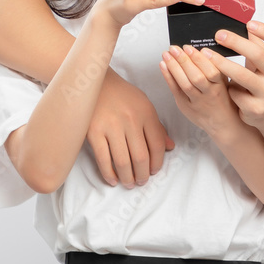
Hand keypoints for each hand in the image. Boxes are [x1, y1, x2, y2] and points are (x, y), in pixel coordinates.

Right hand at [87, 72, 174, 187]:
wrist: (93, 80)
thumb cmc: (121, 94)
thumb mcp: (144, 104)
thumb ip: (157, 126)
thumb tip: (170, 147)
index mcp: (146, 113)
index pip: (157, 145)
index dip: (158, 163)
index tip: (154, 171)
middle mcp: (131, 120)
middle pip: (141, 157)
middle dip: (143, 174)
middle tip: (141, 181)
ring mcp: (111, 127)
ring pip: (123, 162)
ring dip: (128, 178)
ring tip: (129, 183)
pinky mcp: (93, 132)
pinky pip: (103, 159)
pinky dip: (109, 174)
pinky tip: (113, 180)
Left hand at [160, 45, 238, 136]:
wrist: (224, 125)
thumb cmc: (225, 100)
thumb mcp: (227, 82)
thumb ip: (218, 68)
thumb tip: (203, 50)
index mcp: (221, 86)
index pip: (212, 71)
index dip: (200, 59)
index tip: (191, 48)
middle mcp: (209, 95)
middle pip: (196, 77)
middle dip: (184, 61)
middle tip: (175, 48)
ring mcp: (197, 102)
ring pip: (185, 85)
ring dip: (174, 68)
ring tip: (167, 54)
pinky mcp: (186, 107)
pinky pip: (176, 91)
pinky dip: (169, 77)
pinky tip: (164, 66)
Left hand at [201, 21, 263, 129]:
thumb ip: (259, 46)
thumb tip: (245, 25)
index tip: (249, 23)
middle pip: (258, 55)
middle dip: (236, 43)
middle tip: (219, 35)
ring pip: (242, 76)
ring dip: (222, 63)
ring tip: (206, 54)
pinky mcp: (256, 109)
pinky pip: (236, 94)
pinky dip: (229, 88)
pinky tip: (224, 86)